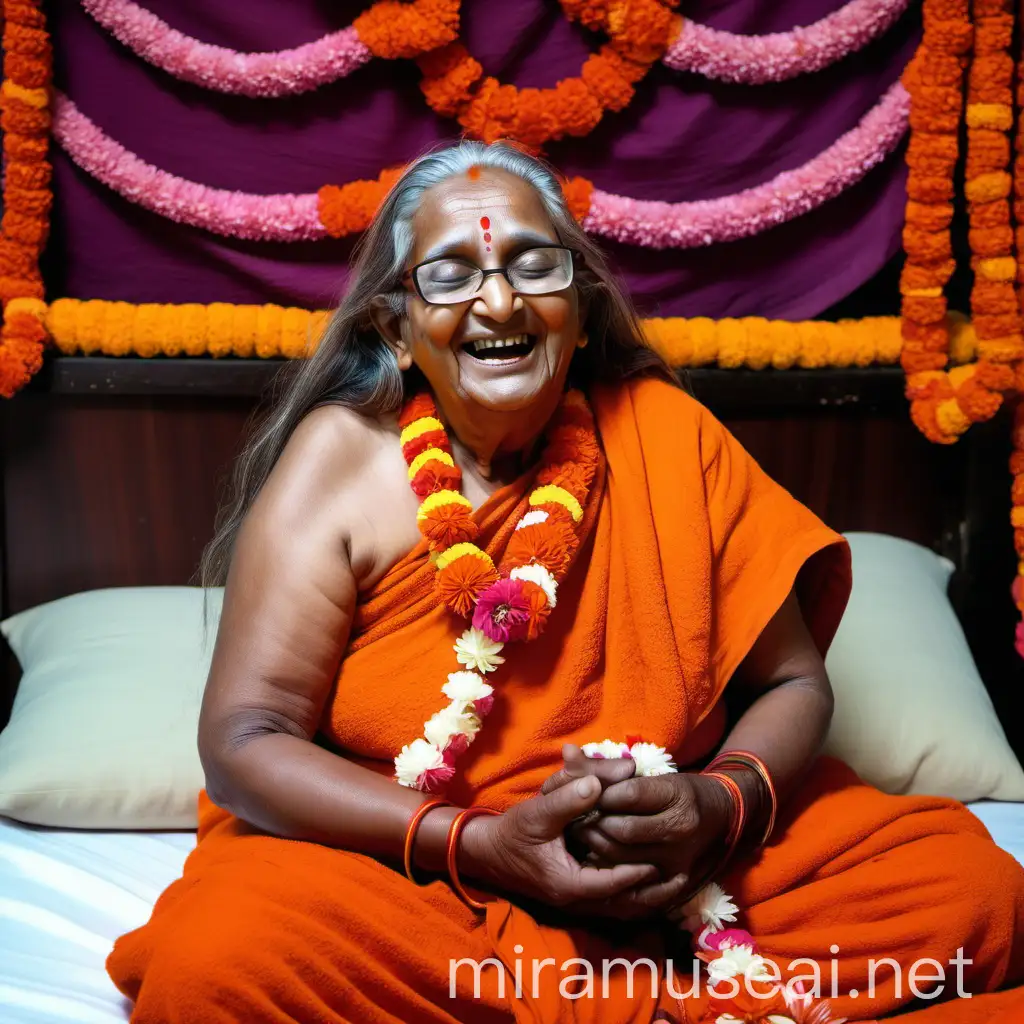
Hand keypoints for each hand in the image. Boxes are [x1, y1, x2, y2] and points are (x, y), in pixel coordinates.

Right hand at [458, 775, 690, 918]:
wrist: (488, 851)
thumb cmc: (513, 832)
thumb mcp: (537, 812)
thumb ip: (567, 798)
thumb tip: (597, 784)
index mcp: (567, 883)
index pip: (611, 884)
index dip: (636, 872)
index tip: (659, 860)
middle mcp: (575, 899)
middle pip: (623, 905)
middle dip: (653, 894)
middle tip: (681, 878)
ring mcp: (576, 901)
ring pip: (621, 908)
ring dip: (647, 897)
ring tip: (676, 884)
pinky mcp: (576, 894)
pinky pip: (612, 902)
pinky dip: (632, 893)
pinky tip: (650, 881)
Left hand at [574, 771, 733, 897]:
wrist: (720, 816)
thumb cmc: (678, 789)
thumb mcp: (650, 772)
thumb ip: (604, 766)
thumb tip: (566, 752)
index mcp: (676, 794)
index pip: (627, 794)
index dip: (598, 794)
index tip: (583, 794)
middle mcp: (680, 827)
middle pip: (622, 830)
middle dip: (592, 823)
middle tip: (574, 818)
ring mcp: (679, 857)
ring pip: (622, 856)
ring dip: (594, 846)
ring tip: (580, 835)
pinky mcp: (675, 880)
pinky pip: (631, 879)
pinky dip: (609, 869)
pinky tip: (596, 859)